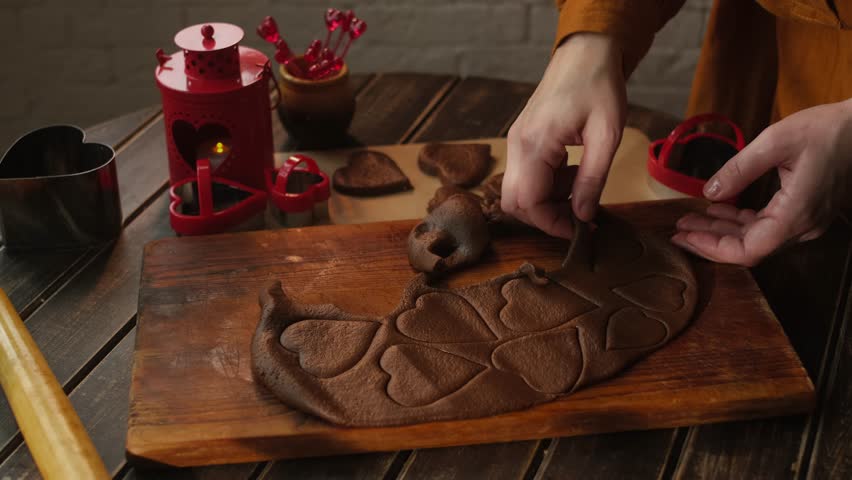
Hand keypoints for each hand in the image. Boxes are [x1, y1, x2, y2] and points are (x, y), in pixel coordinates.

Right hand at [502, 33, 626, 237]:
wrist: (585, 52)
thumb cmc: (599, 86)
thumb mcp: (606, 135)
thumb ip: (592, 179)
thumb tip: (583, 216)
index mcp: (534, 144)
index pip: (528, 203)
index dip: (553, 224)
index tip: (581, 229)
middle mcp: (517, 145)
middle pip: (515, 203)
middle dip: (545, 217)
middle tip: (579, 214)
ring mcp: (516, 142)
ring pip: (517, 192)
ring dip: (546, 201)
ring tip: (580, 187)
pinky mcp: (522, 139)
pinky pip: (525, 176)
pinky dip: (546, 185)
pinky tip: (572, 173)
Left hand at [672, 99, 851, 265]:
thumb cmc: (826, 130)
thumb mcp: (775, 141)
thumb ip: (739, 169)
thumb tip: (709, 192)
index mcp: (796, 214)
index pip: (749, 250)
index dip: (713, 248)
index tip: (685, 236)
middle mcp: (802, 226)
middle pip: (749, 247)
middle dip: (710, 239)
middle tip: (678, 229)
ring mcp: (805, 221)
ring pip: (756, 237)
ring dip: (722, 230)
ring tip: (690, 219)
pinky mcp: (804, 212)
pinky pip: (767, 225)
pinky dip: (740, 221)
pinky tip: (717, 210)